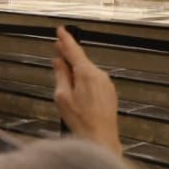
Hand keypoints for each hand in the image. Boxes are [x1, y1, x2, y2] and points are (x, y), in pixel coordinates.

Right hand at [51, 27, 120, 152]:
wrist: (101, 139)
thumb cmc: (80, 120)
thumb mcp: (63, 97)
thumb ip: (61, 75)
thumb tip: (58, 61)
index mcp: (86, 73)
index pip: (74, 50)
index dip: (66, 39)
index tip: (61, 30)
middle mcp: (99, 75)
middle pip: (81, 61)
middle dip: (69, 56)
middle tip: (58, 48)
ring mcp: (106, 84)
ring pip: (88, 71)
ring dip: (76, 71)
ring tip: (64, 77)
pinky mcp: (110, 93)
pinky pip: (94, 81)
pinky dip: (84, 80)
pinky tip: (77, 90)